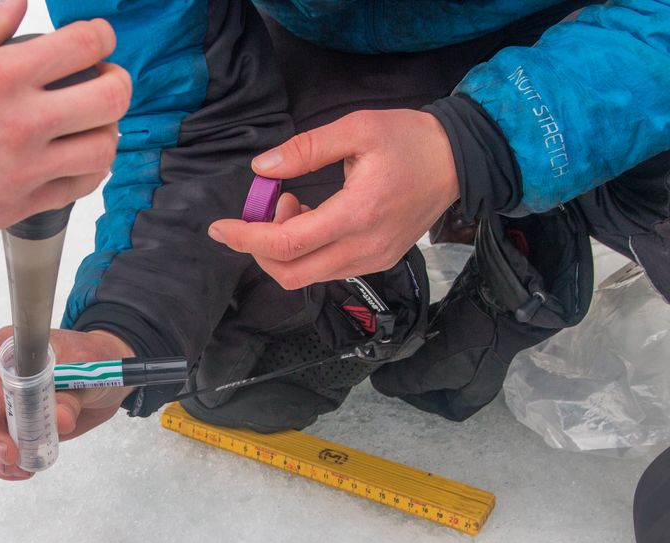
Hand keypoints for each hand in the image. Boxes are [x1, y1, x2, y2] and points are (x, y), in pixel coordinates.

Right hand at [0, 0, 129, 251]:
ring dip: (107, 131)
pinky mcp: (24, 203)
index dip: (102, 36)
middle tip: (104, 82)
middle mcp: (23, 120)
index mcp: (1, 75)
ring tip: (91, 126)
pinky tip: (75, 160)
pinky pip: (80, 187)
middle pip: (111, 96)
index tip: (97, 40)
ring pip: (105, 146)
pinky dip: (88, 171)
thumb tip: (16, 2)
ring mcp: (28, 166)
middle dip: (117, 82)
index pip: (84, 43)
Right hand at [0, 326, 133, 479]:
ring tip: (18, 466)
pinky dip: (0, 464)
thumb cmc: (91, 363)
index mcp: (12, 350)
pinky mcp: (6, 429)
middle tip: (9, 452)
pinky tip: (22, 469)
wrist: (100, 382)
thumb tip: (60, 418)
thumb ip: (71, 395)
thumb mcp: (87, 372)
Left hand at [206, 109, 458, 288]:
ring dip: (284, 249)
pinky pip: (326, 270)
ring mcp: (371, 260)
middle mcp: (363, 248)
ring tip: (292, 204)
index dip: (246, 239)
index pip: (286, 245)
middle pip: (290, 274)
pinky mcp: (376, 262)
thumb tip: (261, 168)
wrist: (459, 161)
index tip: (220, 228)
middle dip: (260, 249)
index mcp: (356, 214)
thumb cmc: (409, 140)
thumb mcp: (356, 129)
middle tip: (264, 210)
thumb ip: (305, 149)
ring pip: (307, 276)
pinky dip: (305, 252)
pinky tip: (312, 217)